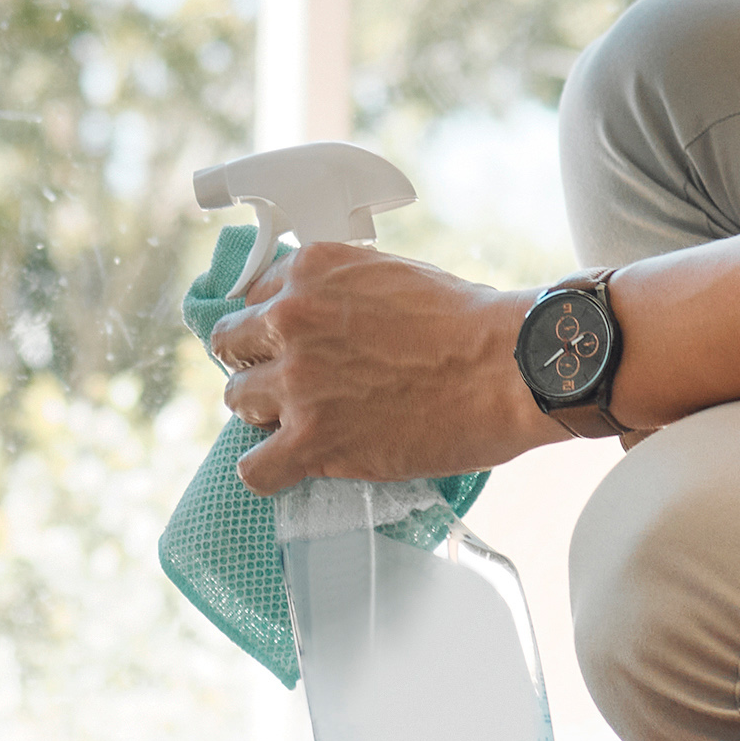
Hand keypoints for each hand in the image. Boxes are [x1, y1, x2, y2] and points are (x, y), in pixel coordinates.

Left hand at [210, 239, 548, 493]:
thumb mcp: (391, 273)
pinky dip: (268, 470)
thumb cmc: (467, 321)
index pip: (254, 296)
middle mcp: (290, 318)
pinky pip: (254, 467)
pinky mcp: (313, 439)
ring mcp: (297, 381)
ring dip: (266, 412)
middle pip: (233, 346)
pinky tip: (290, 465)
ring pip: (237, 401)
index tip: (288, 343)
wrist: (506, 366)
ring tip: (304, 422)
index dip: (271, 325)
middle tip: (292, 382)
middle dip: (259, 364)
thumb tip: (321, 311)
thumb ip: (340, 288)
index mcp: (311, 270)